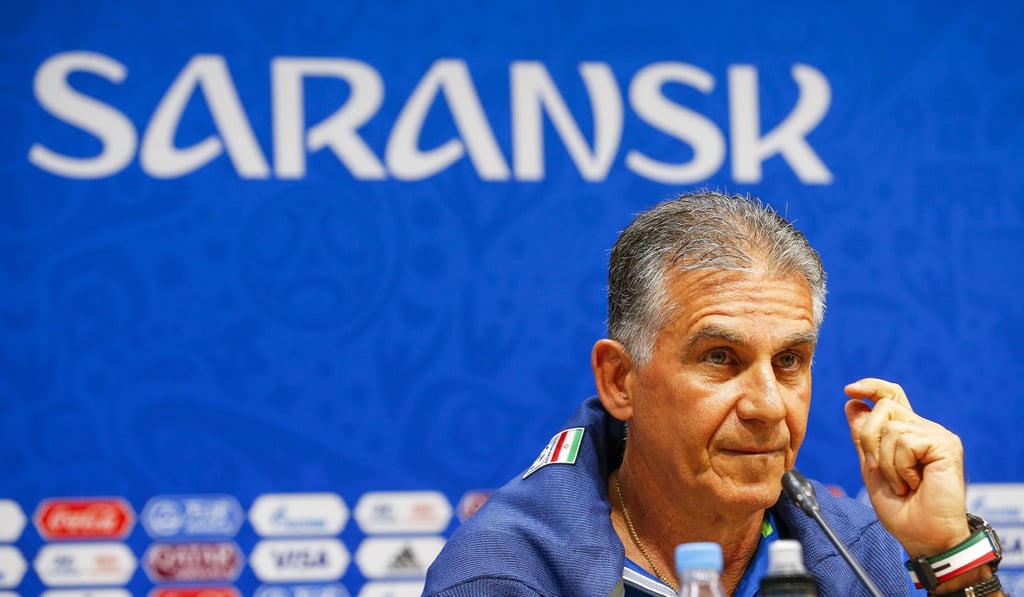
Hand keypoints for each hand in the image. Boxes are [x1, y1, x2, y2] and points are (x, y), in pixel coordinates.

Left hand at [843, 378, 969, 556]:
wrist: (925, 537)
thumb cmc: (903, 510)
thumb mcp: (872, 468)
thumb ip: (863, 438)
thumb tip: (853, 404)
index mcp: (908, 433)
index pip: (891, 396)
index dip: (871, 387)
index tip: (850, 390)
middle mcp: (924, 429)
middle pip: (882, 407)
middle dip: (867, 438)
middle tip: (876, 469)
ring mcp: (936, 435)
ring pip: (889, 426)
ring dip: (885, 462)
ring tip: (902, 484)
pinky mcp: (945, 445)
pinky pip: (904, 442)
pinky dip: (900, 467)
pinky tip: (914, 484)